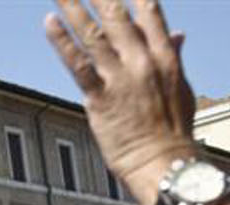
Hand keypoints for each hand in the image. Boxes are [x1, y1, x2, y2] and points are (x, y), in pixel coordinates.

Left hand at [44, 0, 196, 196]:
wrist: (163, 163)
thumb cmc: (173, 130)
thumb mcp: (181, 88)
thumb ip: (173, 56)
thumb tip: (178, 34)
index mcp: (165, 56)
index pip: (148, 10)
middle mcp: (142, 61)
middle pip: (116, 14)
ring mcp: (120, 78)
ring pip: (92, 34)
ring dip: (72, 7)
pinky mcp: (100, 98)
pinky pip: (78, 64)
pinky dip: (61, 42)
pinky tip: (49, 22)